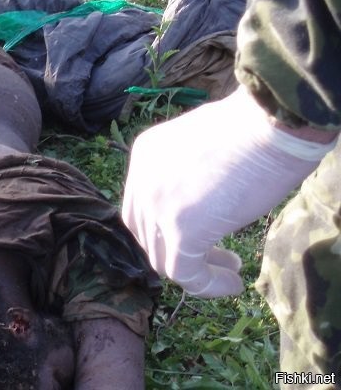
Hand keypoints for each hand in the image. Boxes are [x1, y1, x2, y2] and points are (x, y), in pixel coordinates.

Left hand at [121, 86, 334, 297]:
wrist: (268, 124)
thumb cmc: (251, 128)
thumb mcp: (202, 146)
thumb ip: (189, 172)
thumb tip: (201, 200)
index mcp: (145, 155)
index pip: (142, 204)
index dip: (166, 227)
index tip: (202, 234)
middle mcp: (141, 179)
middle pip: (145, 232)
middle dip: (176, 250)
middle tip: (216, 256)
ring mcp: (156, 204)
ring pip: (161, 256)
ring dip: (195, 270)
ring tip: (228, 270)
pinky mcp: (181, 229)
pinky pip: (184, 272)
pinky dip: (206, 285)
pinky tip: (232, 283)